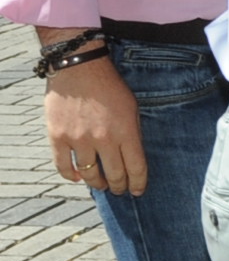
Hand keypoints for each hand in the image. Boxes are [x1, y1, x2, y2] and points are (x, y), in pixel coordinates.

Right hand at [44, 52, 146, 194]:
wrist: (79, 69)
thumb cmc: (109, 87)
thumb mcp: (132, 108)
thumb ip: (132, 134)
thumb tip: (132, 158)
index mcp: (126, 132)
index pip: (136, 168)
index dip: (138, 183)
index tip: (138, 191)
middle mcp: (103, 139)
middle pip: (114, 175)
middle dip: (119, 186)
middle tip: (119, 190)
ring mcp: (79, 140)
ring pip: (90, 175)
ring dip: (97, 184)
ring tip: (101, 185)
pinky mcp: (58, 137)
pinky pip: (64, 166)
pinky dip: (72, 176)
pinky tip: (79, 178)